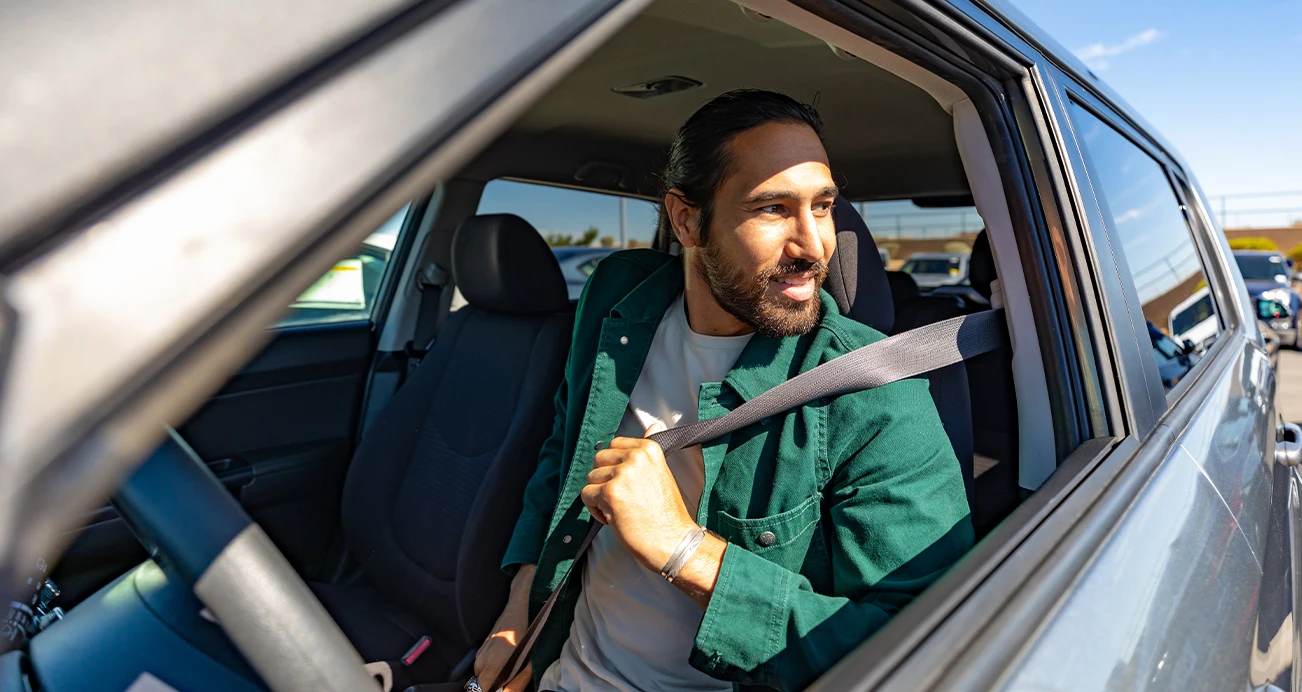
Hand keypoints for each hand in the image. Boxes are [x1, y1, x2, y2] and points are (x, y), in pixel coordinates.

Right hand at [474, 565, 533, 690]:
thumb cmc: (527, 632)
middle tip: (511, 679)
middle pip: (481, 684)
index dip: (494, 691)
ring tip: (511, 668)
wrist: (520, 606)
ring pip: (482, 673)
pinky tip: (507, 659)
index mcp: (490, 665)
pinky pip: (484, 663)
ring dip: (494, 675)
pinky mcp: (483, 645)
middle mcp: (481, 659)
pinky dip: (493, 666)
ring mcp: (480, 651)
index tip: (506, 688)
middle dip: (495, 685)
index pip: (482, 690)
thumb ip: (517, 683)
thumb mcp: (528, 663)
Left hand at [580, 425, 698, 571]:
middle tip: (623, 498)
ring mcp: (622, 474)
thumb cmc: (666, 513)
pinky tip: (613, 517)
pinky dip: (595, 510)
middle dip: (604, 480)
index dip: (615, 467)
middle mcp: (635, 457)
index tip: (628, 483)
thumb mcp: (661, 472)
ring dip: (599, 496)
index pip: (614, 445)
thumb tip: (652, 425)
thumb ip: (650, 449)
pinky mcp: (610, 492)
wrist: (673, 541)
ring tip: (620, 509)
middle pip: (598, 460)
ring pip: (590, 479)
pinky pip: (586, 495)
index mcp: (648, 449)